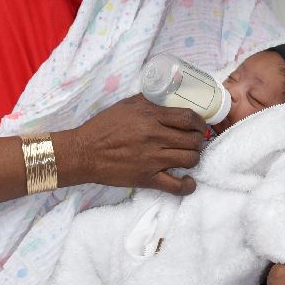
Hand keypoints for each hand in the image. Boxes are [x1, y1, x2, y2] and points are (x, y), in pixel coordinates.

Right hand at [53, 94, 203, 196]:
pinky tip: (188, 181)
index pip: (188, 118)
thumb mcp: (126, 105)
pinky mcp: (147, 178)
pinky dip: (187, 185)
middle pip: (194, 140)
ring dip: (194, 157)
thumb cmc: (103, 127)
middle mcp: (155, 136)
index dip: (200, 123)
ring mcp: (153, 159)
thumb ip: (149, 101)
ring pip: (190, 160)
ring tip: (188, 156)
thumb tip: (168, 97)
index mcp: (151, 116)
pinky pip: (176, 186)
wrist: (84, 152)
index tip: (200, 126)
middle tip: (194, 141)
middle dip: (198, 140)